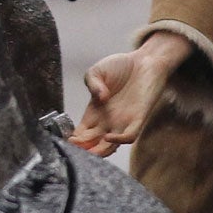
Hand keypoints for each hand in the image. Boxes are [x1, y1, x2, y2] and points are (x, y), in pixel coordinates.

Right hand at [69, 30, 192, 156]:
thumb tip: (98, 97)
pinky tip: (107, 136)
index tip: (67, 140)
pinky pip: (129, 136)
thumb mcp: (97, 72)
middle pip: (93, 145)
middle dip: (83, 149)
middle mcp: (107, 121)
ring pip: (109, 147)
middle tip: (75, 148)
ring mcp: (122, 122)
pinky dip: (118, 140)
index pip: (81, 134)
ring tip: (88, 150)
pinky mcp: (138, 118)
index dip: (74, 140)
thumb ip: (92, 83)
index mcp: (94, 112)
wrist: (145, 61)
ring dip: (99, 152)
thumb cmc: (121, 66)